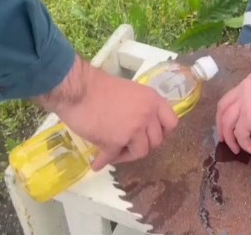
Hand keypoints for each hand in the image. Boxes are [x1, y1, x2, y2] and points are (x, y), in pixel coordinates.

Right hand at [32, 55, 178, 170]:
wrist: (78, 89)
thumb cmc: (100, 87)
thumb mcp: (131, 91)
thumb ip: (141, 107)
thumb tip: (142, 125)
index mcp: (153, 100)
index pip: (172, 123)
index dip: (163, 131)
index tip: (151, 134)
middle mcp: (147, 115)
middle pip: (156, 141)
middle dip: (143, 144)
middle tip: (130, 144)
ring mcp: (133, 129)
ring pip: (140, 152)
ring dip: (127, 155)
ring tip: (115, 152)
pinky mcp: (116, 141)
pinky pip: (114, 157)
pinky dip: (104, 161)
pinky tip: (97, 163)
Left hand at [215, 66, 250, 155]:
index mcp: (250, 82)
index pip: (231, 97)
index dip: (227, 112)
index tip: (230, 124)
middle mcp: (243, 90)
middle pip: (222, 108)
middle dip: (221, 125)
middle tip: (224, 139)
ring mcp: (245, 103)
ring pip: (227, 123)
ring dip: (230, 139)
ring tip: (237, 150)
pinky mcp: (249, 117)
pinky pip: (240, 134)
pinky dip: (245, 145)